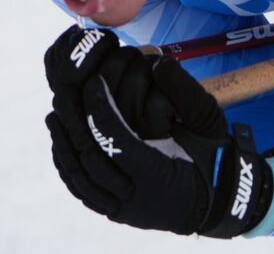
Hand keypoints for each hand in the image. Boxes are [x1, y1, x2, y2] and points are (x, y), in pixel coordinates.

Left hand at [43, 25, 272, 237]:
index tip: (93, 81)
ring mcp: (122, 209)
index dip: (101, 109)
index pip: (117, 142)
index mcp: (159, 175)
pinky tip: (62, 141)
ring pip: (80, 177)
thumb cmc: (214, 153)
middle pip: (91, 159)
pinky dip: (68, 164)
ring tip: (55, 114)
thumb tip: (158, 62)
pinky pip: (82, 188)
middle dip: (75, 124)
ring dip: (64, 143)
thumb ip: (185, 92)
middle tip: (64, 93)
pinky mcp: (114, 212)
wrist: (218, 198)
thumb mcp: (208, 120)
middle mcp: (136, 198)